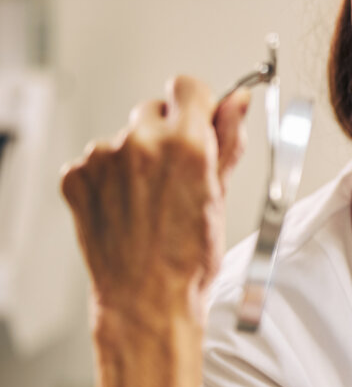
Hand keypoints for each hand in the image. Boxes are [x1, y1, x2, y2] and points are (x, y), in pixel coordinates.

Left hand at [61, 76, 248, 323]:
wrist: (147, 299)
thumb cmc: (189, 259)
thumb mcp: (221, 195)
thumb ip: (228, 140)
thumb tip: (237, 103)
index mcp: (186, 144)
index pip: (187, 86)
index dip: (195, 105)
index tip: (197, 124)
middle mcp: (142, 143)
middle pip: (153, 110)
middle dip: (166, 135)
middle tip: (175, 179)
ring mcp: (104, 159)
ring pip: (124, 138)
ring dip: (136, 159)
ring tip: (149, 202)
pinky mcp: (78, 176)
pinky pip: (96, 161)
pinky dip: (109, 179)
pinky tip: (126, 208)